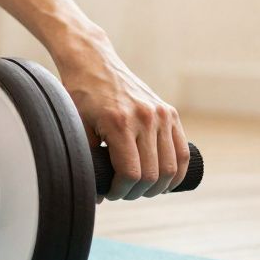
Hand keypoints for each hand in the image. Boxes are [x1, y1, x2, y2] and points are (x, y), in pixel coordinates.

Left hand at [57, 38, 189, 201]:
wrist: (94, 63)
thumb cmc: (80, 95)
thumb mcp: (77, 127)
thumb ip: (87, 160)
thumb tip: (97, 196)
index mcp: (120, 123)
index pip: (130, 173)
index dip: (121, 190)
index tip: (110, 192)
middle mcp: (145, 118)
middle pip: (152, 175)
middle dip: (137, 192)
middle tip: (123, 192)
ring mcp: (161, 114)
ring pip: (171, 167)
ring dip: (158, 186)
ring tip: (141, 189)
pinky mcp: (169, 112)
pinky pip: (182, 151)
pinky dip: (177, 171)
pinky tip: (165, 182)